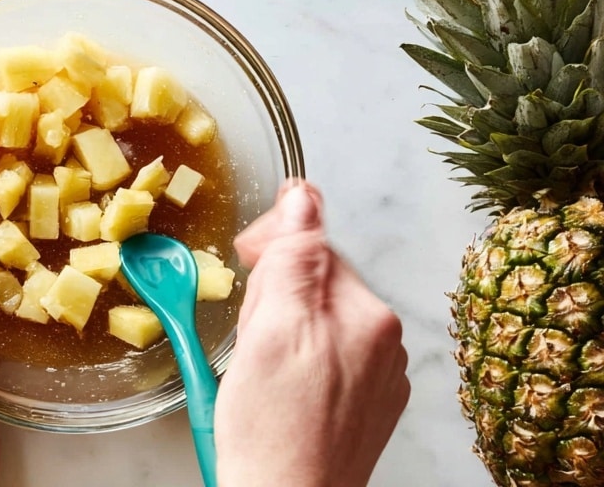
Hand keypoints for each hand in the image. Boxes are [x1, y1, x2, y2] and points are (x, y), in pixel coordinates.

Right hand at [214, 182, 408, 486]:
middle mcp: (385, 343)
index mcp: (369, 315)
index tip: (244, 255)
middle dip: (276, 293)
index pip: (316, 243)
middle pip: (317, 281)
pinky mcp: (364, 406)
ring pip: (319, 318)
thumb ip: (292, 256)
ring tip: (259, 364)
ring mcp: (378, 378)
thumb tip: (304, 197)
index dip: (272, 245)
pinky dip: (297, 358)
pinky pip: (326, 355)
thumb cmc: (273, 432)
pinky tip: (276, 386)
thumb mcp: (271, 329)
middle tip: (249, 333)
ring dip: (283, 325)